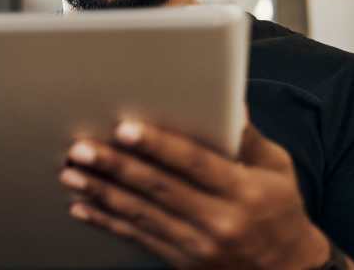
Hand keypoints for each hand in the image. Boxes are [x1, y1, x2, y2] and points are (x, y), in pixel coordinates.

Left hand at [59, 119, 331, 268]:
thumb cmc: (281, 211)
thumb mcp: (278, 170)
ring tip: (71, 173)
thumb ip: (248, 138)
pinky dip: (107, 222)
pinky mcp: (184, 263)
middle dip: (116, 167)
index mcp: (245, 191)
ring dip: (102, 193)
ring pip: (141, 215)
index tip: (124, 129)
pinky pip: (139, 239)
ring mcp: (200, 246)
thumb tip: (228, 100)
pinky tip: (83, 207)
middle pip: (159, 188)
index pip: (194, 163)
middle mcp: (221, 221)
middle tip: (82, 148)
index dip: (157, 145)